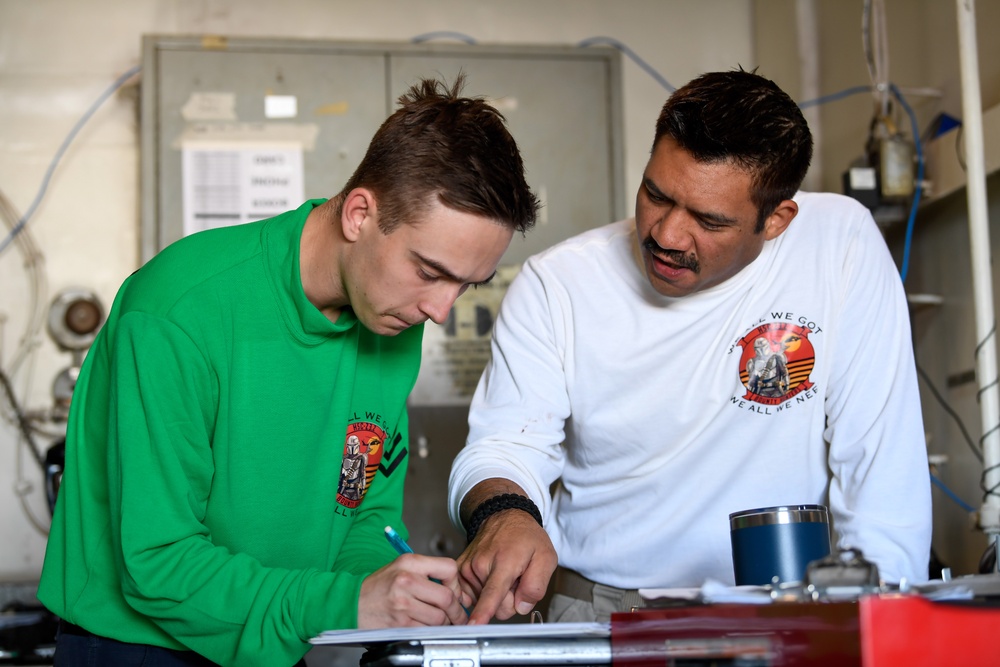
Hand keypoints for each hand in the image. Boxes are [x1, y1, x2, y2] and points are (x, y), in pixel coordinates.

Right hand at [357, 554, 468, 627]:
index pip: (448, 568)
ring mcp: (403, 603)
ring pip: (439, 617)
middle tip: (456, 614)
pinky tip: (425, 625)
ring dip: (443, 622)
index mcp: (409, 563)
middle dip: (456, 609)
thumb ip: (428, 573)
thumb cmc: (379, 586)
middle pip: (447, 597)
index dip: (456, 583)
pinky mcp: (400, 623)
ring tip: (438, 619)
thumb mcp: (401, 567)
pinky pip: (426, 629)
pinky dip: (430, 630)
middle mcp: (406, 580)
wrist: (352, 602)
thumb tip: (458, 591)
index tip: (455, 591)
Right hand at [457, 509, 556, 624]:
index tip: (472, 625)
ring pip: (484, 602)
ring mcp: (468, 568)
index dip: (484, 612)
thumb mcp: (546, 557)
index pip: (493, 594)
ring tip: (503, 572)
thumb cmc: (526, 537)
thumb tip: (522, 607)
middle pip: (496, 607)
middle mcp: (481, 565)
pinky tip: (489, 576)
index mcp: (504, 562)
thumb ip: (536, 585)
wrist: (504, 517)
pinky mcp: (459, 571)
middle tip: (516, 577)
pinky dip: (483, 590)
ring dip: (496, 593)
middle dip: (509, 599)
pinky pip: (472, 595)